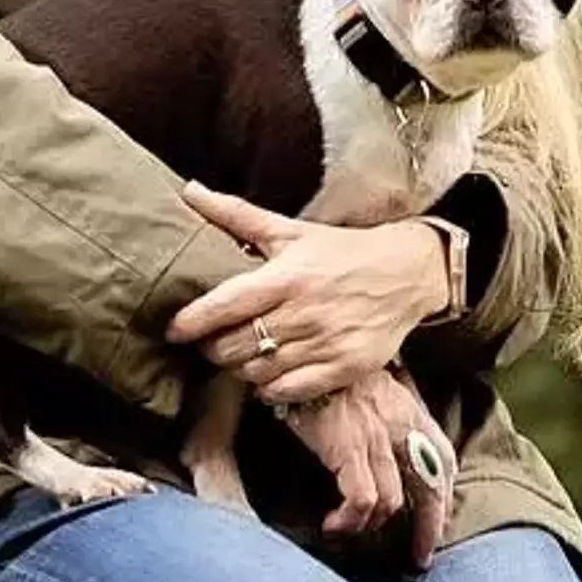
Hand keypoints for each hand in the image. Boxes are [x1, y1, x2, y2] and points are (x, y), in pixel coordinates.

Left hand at [168, 188, 445, 404]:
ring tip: (241, 355)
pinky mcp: (344, 367)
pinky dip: (269, 387)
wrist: (407, 272)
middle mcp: (305, 311)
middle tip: (212, 342)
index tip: (174, 330)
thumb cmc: (341, 252)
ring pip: (257, 371)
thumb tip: (188, 191)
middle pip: (234, 346)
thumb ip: (236, 215)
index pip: (225, 305)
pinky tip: (268, 374)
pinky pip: (288, 390)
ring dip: (239, 368)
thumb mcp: (291, 230)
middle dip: (213, 348)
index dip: (192, 322)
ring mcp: (326, 343)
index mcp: (287, 276)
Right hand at [268, 366, 452, 563]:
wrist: (296, 346)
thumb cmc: (325, 369)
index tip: (438, 519)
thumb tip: (376, 439)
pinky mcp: (347, 447)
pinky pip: (362, 500)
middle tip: (419, 558)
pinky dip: (350, 521)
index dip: (443, 493)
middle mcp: (400, 423)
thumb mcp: (365, 383)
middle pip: (431, 486)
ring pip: (393, 501)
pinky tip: (333, 525)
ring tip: (352, 532)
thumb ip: (380, 408)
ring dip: (372, 526)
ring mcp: (376, 436)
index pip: (443, 456)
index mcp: (406, 408)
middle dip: (428, 527)